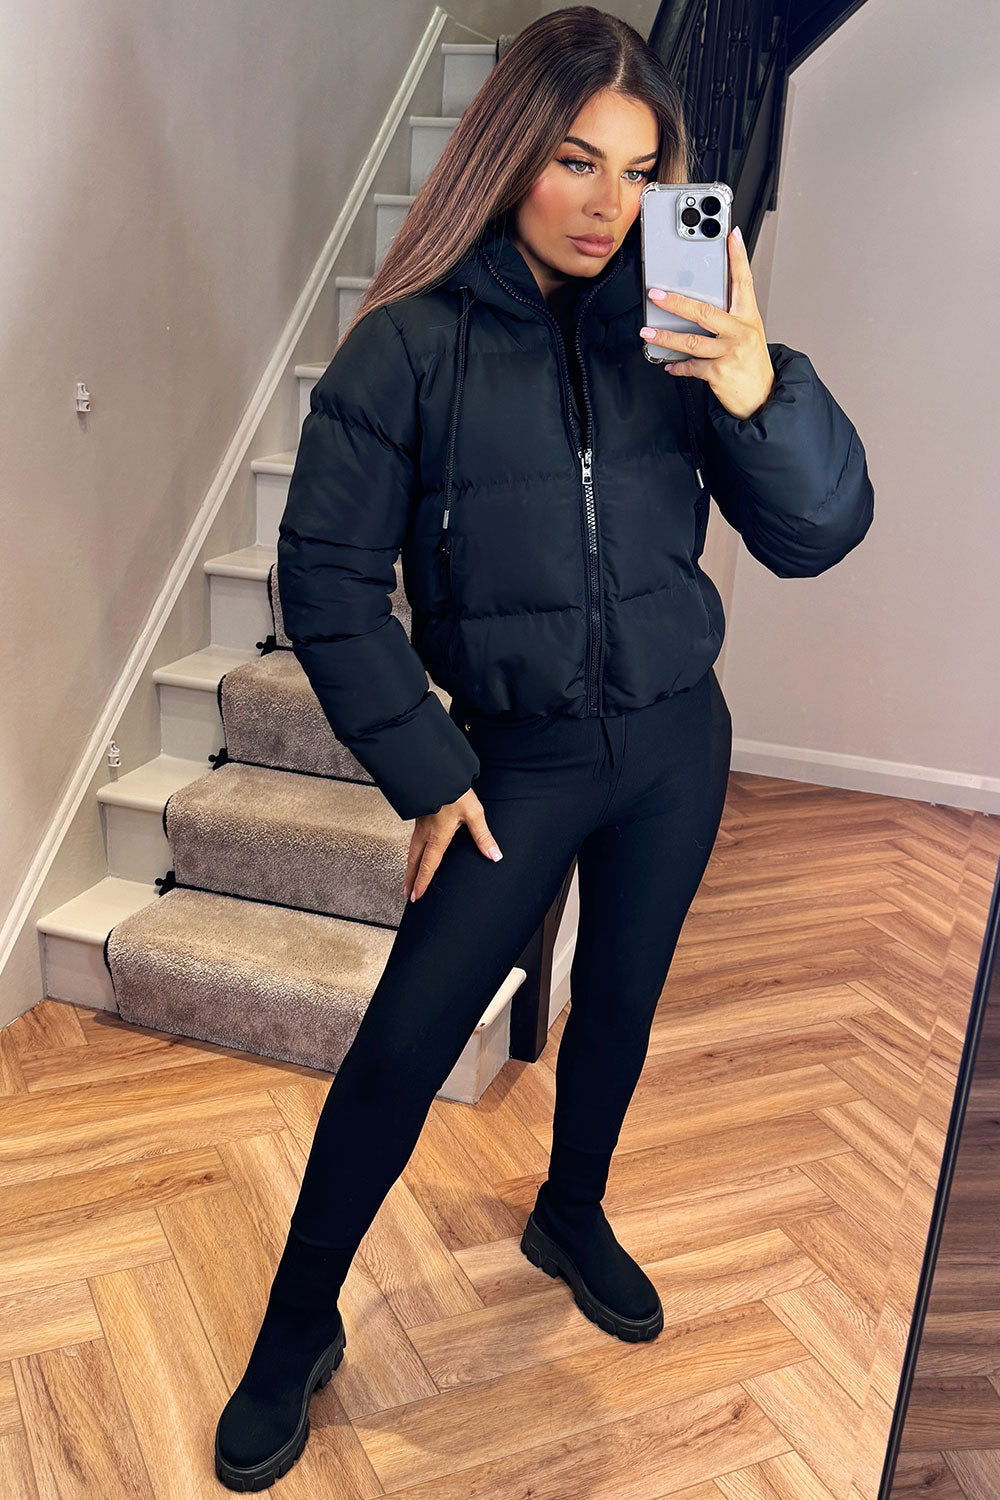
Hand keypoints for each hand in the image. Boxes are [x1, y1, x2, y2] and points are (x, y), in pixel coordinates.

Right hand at [403, 786, 502, 901]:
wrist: (437, 771)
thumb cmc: (454, 791)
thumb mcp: (474, 813)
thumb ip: (483, 836)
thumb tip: (494, 855)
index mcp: (438, 836)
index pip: (428, 865)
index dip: (422, 882)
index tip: (417, 896)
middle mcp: (425, 832)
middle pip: (414, 861)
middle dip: (410, 879)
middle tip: (407, 894)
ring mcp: (420, 824)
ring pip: (411, 850)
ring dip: (409, 866)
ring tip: (408, 878)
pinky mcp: (420, 814)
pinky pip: (413, 839)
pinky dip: (412, 851)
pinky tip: (415, 851)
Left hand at [640, 226, 774, 419]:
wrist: (763, 397)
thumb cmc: (752, 362)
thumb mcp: (748, 333)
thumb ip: (729, 316)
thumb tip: (699, 304)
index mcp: (748, 317)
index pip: (744, 281)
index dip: (738, 257)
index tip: (732, 236)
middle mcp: (740, 332)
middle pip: (705, 312)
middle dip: (677, 302)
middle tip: (656, 294)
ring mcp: (729, 352)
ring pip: (691, 341)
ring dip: (665, 338)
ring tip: (647, 332)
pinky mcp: (719, 372)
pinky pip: (691, 366)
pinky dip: (677, 366)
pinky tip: (669, 364)